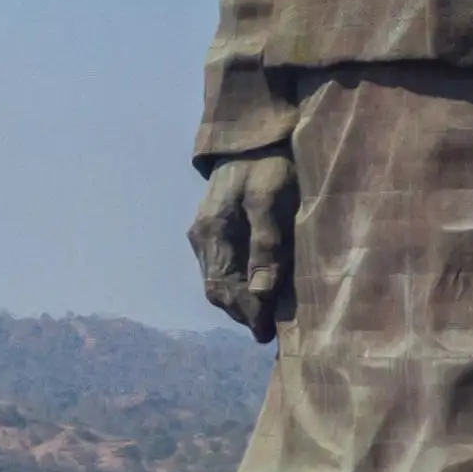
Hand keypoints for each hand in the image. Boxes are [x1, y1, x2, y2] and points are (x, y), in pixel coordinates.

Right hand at [189, 156, 293, 341]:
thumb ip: (266, 244)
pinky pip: (222, 268)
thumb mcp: (271, 200)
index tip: (268, 332)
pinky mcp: (215, 230)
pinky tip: (258, 293)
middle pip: (217, 289)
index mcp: (211, 232)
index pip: (222, 287)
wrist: (254, 137)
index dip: (245, 313)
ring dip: (240, 302)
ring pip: (218, 280)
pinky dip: (238, 286)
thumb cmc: (267, 166)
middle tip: (269, 334)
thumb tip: (262, 292)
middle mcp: (201, 237)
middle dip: (242, 313)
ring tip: (266, 319)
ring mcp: (205, 234)